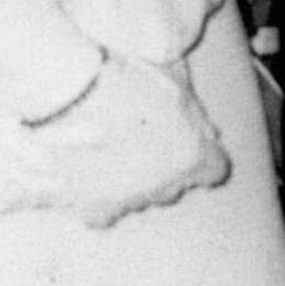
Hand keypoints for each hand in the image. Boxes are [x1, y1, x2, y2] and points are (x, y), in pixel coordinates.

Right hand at [0, 55, 227, 226]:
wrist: (72, 94)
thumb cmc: (124, 78)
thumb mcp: (170, 76)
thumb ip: (190, 105)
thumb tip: (201, 125)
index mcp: (192, 155)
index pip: (213, 168)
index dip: (200, 152)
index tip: (185, 136)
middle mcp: (165, 187)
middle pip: (172, 183)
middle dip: (160, 163)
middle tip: (136, 131)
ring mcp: (128, 201)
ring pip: (136, 196)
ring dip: (126, 177)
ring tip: (103, 143)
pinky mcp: (92, 208)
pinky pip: (100, 209)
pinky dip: (94, 194)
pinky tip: (82, 169)